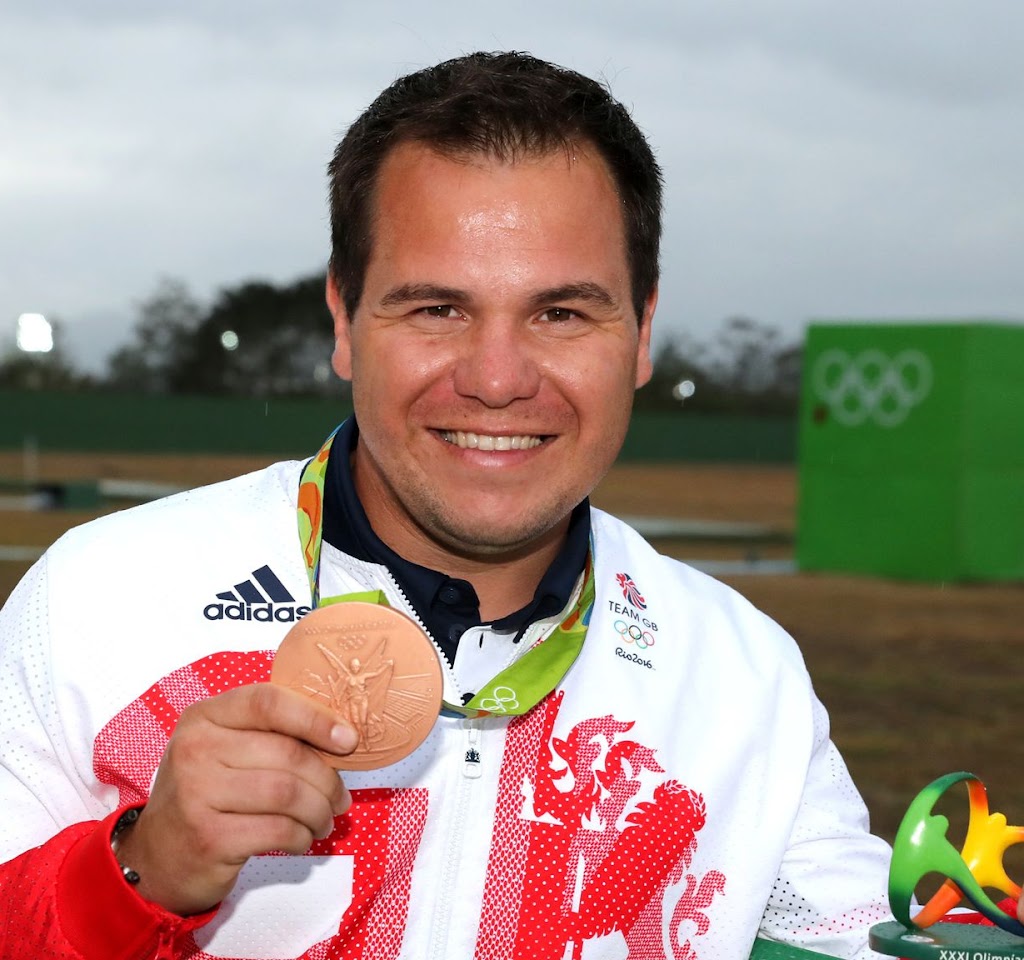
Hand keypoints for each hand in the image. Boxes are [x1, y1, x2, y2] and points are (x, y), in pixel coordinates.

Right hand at [113, 683, 357, 915]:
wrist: (157, 856)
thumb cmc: (206, 793)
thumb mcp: (225, 749)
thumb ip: (269, 734)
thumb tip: (341, 737)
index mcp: (205, 716)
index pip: (268, 702)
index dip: (315, 718)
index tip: (349, 739)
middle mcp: (195, 748)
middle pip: (287, 754)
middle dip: (326, 779)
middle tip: (340, 798)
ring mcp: (197, 793)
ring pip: (287, 794)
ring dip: (318, 811)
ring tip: (324, 820)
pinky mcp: (208, 837)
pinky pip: (277, 831)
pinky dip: (301, 836)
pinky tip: (301, 838)